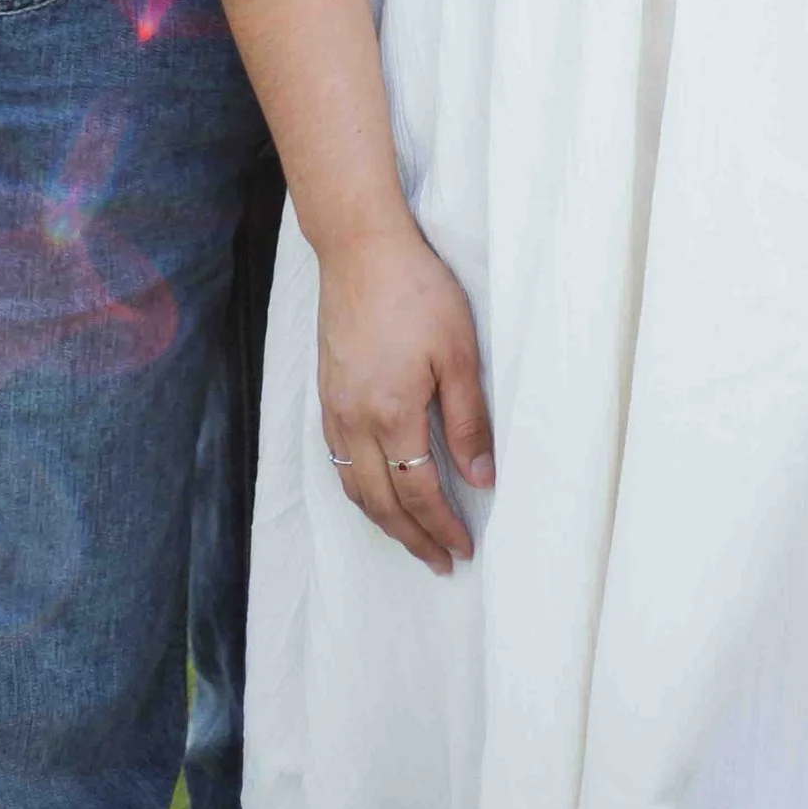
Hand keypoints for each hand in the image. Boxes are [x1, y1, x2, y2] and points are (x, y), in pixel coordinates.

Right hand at [315, 217, 495, 574]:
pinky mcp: (326, 392)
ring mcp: (334, 408)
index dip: (442, 526)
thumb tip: (482, 478)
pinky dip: (358, 490)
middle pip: (381, 503)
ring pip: (353, 487)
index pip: (418, 492)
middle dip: (413, 538)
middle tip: (441, 561)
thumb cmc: (416, 290)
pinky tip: (375, 491)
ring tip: (411, 538)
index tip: (463, 549)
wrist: (359, 247)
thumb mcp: (458, 351)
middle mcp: (354, 421)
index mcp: (391, 415)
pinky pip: (337, 460)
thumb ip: (468, 420)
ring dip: (383, 521)